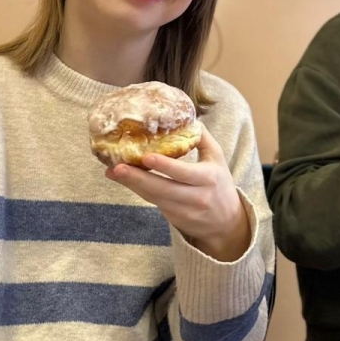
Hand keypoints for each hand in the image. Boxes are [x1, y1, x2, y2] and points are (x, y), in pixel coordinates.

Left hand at [105, 127, 250, 261]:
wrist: (226, 223)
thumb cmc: (220, 185)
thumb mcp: (218, 160)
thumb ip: (203, 139)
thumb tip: (187, 118)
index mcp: (208, 178)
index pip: (184, 173)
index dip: (165, 166)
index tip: (146, 157)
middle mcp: (196, 197)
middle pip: (163, 189)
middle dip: (138, 178)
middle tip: (117, 168)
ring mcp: (184, 211)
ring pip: (154, 197)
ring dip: (132, 184)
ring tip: (113, 172)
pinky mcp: (174, 219)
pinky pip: (154, 202)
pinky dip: (139, 190)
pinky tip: (126, 180)